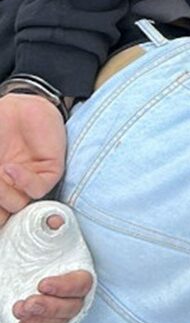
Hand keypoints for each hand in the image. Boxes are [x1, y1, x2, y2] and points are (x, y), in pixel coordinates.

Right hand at [0, 94, 66, 225]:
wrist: (16, 106)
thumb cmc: (0, 128)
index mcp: (1, 188)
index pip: (1, 216)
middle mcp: (14, 189)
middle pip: (5, 215)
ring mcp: (30, 181)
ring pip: (18, 205)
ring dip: (4, 193)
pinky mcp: (50, 170)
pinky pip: (38, 188)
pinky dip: (23, 182)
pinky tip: (9, 168)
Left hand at [13, 227, 92, 322]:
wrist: (14, 256)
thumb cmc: (31, 241)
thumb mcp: (37, 229)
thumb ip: (47, 224)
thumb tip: (55, 221)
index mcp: (77, 267)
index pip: (81, 282)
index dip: (64, 287)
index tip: (42, 284)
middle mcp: (71, 291)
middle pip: (71, 307)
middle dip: (48, 308)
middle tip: (27, 303)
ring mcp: (59, 308)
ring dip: (39, 320)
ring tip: (19, 309)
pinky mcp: (45, 322)